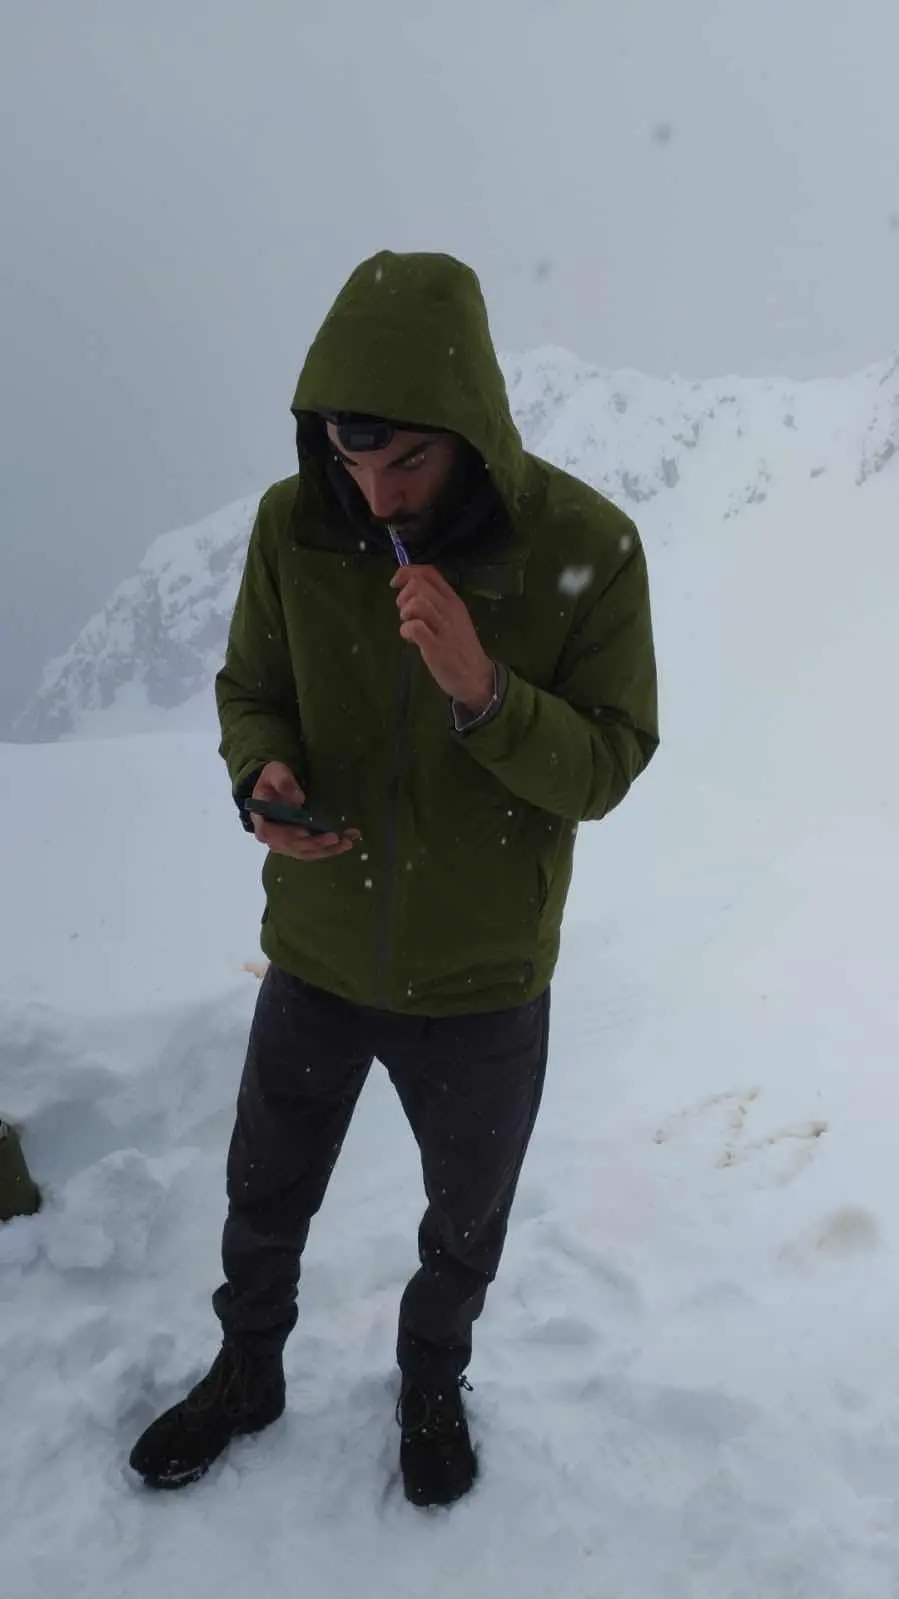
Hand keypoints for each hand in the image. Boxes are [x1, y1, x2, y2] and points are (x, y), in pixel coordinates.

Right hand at [250, 762, 359, 861]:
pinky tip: (346, 842)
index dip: (287, 835)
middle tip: (336, 837)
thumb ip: (283, 782)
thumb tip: (298, 799)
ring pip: (306, 852)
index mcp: (262, 821)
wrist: (274, 788)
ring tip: (347, 842)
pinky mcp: (298, 845)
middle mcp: (272, 838)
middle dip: (316, 844)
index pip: (270, 833)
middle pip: (293, 847)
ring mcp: (285, 844)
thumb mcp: (275, 773)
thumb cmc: (272, 780)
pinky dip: (330, 848)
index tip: (304, 832)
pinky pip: (313, 850)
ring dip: (328, 850)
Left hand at [389, 565, 493, 710]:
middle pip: (418, 585)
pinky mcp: (436, 648)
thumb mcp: (452, 618)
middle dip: (403, 595)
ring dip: (405, 612)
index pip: (429, 572)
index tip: (396, 583)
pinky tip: (410, 639)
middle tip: (405, 613)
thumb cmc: (459, 647)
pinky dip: (406, 630)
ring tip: (408, 624)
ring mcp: (444, 628)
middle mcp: (450, 610)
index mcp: (453, 600)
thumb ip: (434, 604)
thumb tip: (408, 592)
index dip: (407, 572)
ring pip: (417, 603)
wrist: (476, 677)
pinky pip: (415, 628)